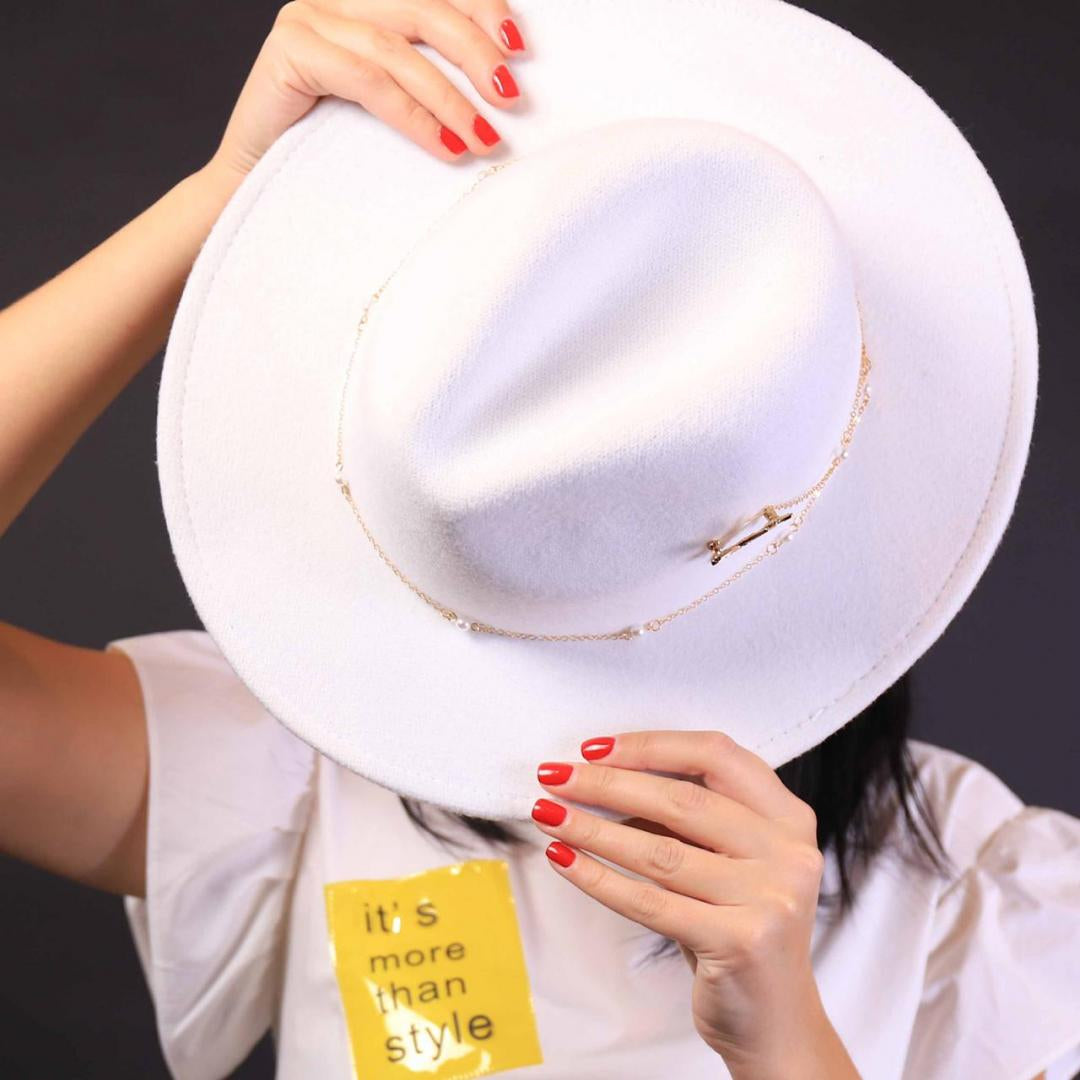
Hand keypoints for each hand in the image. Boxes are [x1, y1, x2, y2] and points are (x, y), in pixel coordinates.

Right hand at [206, 0, 526, 183]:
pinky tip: (447, 147)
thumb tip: (503, 91)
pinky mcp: (290, 50)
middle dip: (476, 54)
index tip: (522, 49)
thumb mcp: (392, 113)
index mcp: (364, 4)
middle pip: (424, 9)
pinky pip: (368, 80)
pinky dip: (414, 115)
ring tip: (486, 138)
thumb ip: (427, 83)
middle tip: (512, 100)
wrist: (255, 192)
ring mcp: (309, 20)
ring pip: (398, 50)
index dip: (482, 9)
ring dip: (451, 98)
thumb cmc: (330, 158)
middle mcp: (336, 1)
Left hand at [532, 731, 860, 1079]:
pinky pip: (651, 901)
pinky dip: (599, 878)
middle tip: (556, 776)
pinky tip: (565, 860)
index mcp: (788, 817)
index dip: (651, 746)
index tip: (595, 748)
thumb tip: (600, 783)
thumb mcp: (724, 862)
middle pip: (683, 799)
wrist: (774, 1023)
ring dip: (592, 828)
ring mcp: (772, 897)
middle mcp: (789, 851)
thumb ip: (684, 822)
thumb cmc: (736, 929)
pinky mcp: (743, 941)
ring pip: (661, 850)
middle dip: (608, 783)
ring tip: (548, 814)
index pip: (716, 754)